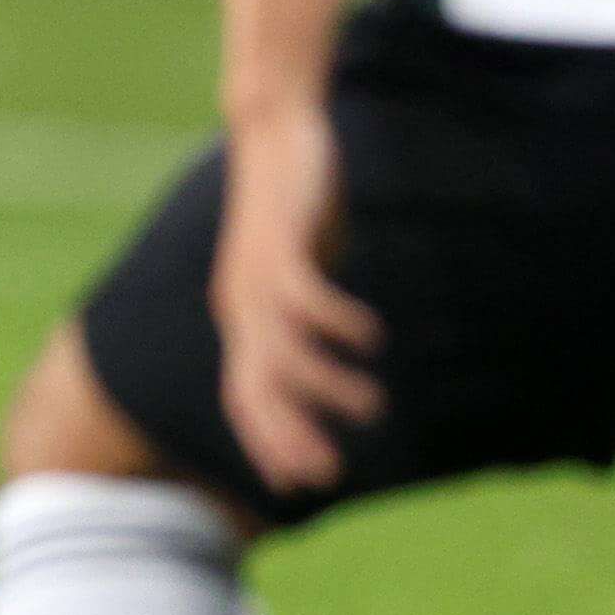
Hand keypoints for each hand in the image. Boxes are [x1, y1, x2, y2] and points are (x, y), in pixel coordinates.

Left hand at [210, 95, 383, 498]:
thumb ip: (309, 305)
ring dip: (325, 388)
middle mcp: (241, 305)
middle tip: (330, 473)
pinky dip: (335, 325)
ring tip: (372, 407)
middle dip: (288, 436)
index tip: (298, 484)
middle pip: (255, 389)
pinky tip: (369, 337)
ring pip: (282, 353)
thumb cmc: (294, 203)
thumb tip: (335, 340)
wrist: (275, 130)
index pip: (246, 395)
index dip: (268, 441)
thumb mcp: (298, 264)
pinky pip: (303, 299)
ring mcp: (257, 277)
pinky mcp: (280, 244)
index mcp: (243, 315)